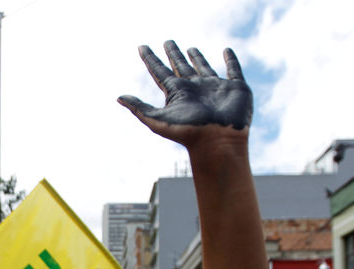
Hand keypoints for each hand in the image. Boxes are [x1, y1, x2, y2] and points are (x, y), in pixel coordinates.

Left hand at [118, 40, 251, 147]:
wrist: (217, 141)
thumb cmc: (187, 133)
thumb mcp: (157, 119)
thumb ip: (138, 108)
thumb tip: (118, 97)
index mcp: (176, 92)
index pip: (159, 71)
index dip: (149, 59)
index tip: (141, 47)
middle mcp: (194, 88)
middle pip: (180, 66)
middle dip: (173, 54)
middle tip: (168, 42)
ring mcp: (214, 88)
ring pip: (203, 67)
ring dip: (196, 58)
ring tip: (190, 48)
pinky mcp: (235, 88)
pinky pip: (233, 70)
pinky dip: (231, 60)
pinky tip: (227, 51)